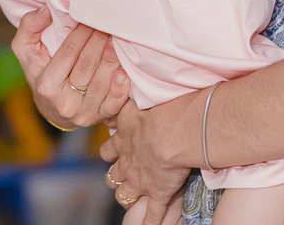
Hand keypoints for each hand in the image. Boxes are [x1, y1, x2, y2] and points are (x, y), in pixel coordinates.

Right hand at [12, 6, 130, 127]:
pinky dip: (121, 87)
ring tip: (117, 38)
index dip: (81, 33)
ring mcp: (84, 112)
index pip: (68, 53)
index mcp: (46, 85)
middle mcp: (64, 102)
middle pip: (88, 65)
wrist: (53, 109)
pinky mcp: (100, 117)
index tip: (90, 18)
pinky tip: (124, 71)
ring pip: (102, 81)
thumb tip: (46, 8)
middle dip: (99, 40)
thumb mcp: (26, 51)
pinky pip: (114, 103)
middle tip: (108, 23)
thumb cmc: (41, 72)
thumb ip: (30, 27)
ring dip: (112, 57)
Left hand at [101, 97, 193, 223]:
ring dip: (128, 195)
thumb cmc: (161, 107)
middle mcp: (128, 161)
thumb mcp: (140, 93)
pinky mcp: (158, 193)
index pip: (110, 147)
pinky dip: (150, 221)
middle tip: (122, 172)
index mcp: (125, 137)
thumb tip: (121, 72)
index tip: (114, 147)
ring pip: (126, 194)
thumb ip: (131, 89)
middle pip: (114, 174)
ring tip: (132, 196)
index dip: (111, 150)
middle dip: (116, 175)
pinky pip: (152, 214)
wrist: (172, 130)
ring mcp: (141, 180)